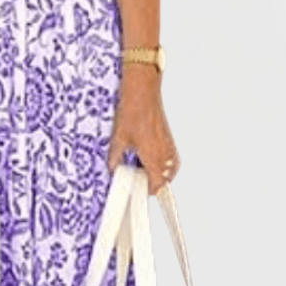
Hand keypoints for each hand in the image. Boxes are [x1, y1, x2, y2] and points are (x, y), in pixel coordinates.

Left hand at [106, 67, 180, 194]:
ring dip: (159, 174)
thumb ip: (115, 158)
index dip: (148, 191)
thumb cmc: (132, 111)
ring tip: (144, 169)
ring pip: (170, 170)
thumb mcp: (118, 138)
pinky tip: (151, 158)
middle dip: (153, 183)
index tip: (140, 193)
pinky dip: (164, 164)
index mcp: (152, 157)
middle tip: (139, 181)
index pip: (157, 185)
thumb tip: (113, 168)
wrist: (143, 92)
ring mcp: (169, 146)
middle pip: (164, 180)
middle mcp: (164, 153)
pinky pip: (171, 159)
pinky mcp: (170, 139)